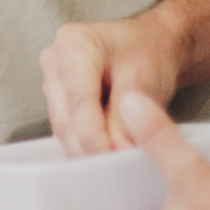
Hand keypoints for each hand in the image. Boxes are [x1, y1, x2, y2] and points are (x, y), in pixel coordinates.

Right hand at [39, 8, 182, 155]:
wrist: (154, 44)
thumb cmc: (150, 51)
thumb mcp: (143, 79)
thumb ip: (125, 116)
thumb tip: (115, 150)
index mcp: (73, 44)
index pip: (78, 99)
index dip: (93, 134)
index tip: (112, 156)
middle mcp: (55, 60)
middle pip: (65, 116)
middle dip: (90, 144)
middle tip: (116, 165)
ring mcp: (54, 80)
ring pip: (64, 126)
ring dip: (87, 147)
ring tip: (114, 161)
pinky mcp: (59, 98)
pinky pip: (68, 128)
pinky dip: (87, 143)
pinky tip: (106, 151)